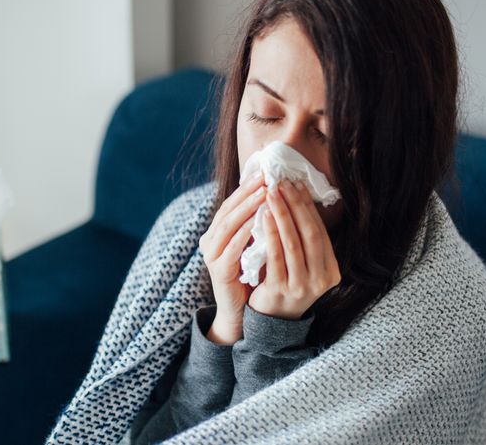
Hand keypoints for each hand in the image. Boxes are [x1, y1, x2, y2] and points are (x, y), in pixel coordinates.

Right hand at [199, 171, 265, 343]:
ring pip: (228, 225)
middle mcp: (210, 241)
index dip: (247, 188)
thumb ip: (257, 224)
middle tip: (266, 177)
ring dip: (247, 208)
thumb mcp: (254, 245)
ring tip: (265, 194)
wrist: (240, 312)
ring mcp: (212, 256)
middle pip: (228, 210)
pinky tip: (258, 222)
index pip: (231, 204)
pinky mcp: (219, 271)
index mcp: (217, 232)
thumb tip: (276, 195)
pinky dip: (244, 234)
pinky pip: (231, 248)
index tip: (266, 172)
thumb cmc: (251, 276)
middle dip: (248, 192)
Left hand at [247, 179, 341, 319]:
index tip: (296, 184)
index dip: (308, 207)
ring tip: (272, 193)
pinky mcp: (281, 290)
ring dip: (283, 215)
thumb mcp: (302, 265)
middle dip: (297, 206)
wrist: (270, 321)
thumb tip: (297, 196)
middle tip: (283, 183)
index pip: (321, 232)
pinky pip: (276, 256)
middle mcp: (321, 280)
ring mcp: (302, 287)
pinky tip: (264, 216)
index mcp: (331, 271)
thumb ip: (303, 240)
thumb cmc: (285, 283)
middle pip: (311, 235)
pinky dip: (271, 234)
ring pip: (294, 244)